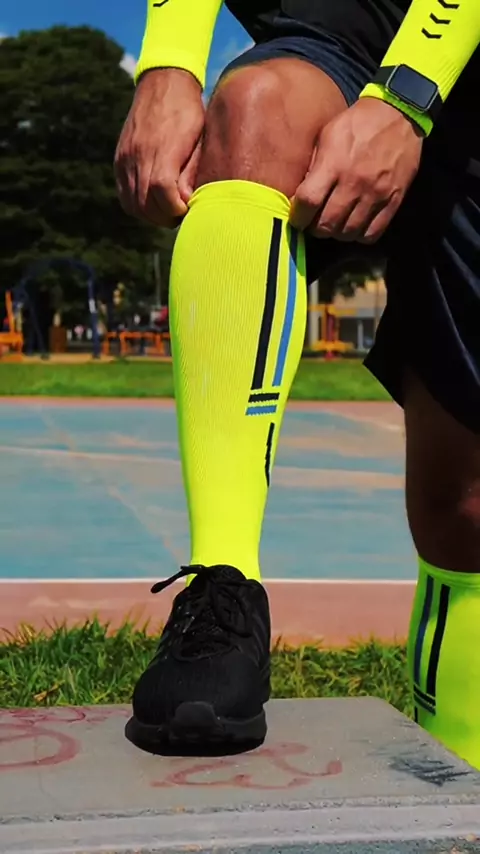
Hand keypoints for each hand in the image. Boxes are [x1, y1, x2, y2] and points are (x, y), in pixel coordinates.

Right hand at [114, 68, 204, 225]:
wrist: (164, 82)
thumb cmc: (190, 113)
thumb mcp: (199, 140)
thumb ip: (191, 173)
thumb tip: (185, 203)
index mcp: (162, 150)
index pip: (163, 195)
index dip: (176, 209)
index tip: (187, 209)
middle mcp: (138, 155)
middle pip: (146, 205)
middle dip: (165, 218)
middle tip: (179, 216)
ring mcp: (125, 158)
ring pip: (133, 204)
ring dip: (151, 215)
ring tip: (167, 211)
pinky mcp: (119, 159)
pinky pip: (124, 194)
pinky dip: (138, 205)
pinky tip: (153, 203)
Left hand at [290, 97, 422, 242]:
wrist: (398, 114)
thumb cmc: (356, 124)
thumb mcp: (327, 136)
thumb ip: (313, 167)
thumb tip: (299, 196)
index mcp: (334, 163)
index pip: (308, 202)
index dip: (298, 216)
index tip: (297, 217)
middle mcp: (355, 182)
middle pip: (327, 224)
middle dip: (315, 229)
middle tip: (314, 223)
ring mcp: (376, 193)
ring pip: (348, 233)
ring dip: (337, 233)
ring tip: (335, 224)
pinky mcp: (394, 200)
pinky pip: (372, 233)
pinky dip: (359, 235)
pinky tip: (354, 225)